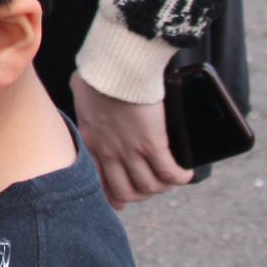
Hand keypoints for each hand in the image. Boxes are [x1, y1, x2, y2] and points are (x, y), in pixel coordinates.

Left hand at [70, 71, 193, 208]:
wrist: (114, 67)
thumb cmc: (97, 74)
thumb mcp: (82, 97)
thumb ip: (86, 107)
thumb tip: (86, 97)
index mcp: (90, 143)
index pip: (99, 182)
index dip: (114, 196)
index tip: (122, 200)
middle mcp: (109, 152)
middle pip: (126, 192)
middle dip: (141, 194)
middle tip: (152, 186)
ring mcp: (130, 150)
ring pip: (149, 186)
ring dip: (162, 186)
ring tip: (171, 178)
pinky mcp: (152, 143)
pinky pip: (168, 172)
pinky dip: (180, 177)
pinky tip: (185, 173)